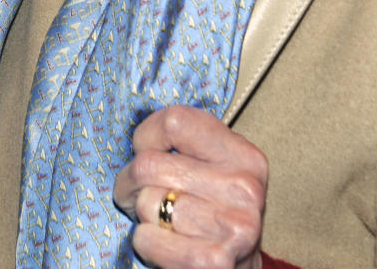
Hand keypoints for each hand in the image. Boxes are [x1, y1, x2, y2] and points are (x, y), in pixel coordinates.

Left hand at [113, 104, 267, 268]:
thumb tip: (139, 134)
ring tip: (160, 221)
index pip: (175, 121)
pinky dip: (146, 242)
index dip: (147, 136)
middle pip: (149, 164)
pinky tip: (164, 244)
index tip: (146, 151)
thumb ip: (188, 147)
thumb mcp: (216, 172)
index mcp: (245, 156)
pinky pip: (148, 238)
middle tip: (138, 194)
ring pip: (146, 201)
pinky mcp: (215, 262)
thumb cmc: (214, 218)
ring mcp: (234, 226)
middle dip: (131, 182)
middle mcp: (245, 187)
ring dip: (142, 215)